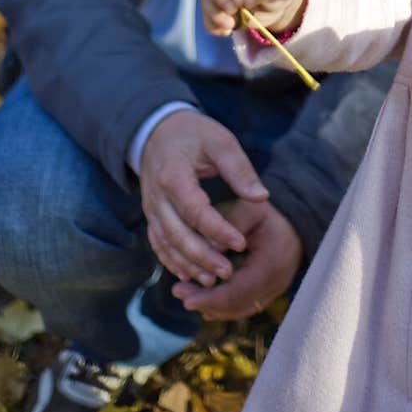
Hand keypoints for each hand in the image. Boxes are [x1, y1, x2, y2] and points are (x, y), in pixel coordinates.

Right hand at [140, 110, 267, 285]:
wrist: (157, 131)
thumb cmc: (193, 134)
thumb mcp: (219, 141)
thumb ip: (239, 169)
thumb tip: (261, 197)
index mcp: (173, 175)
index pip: (195, 210)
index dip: (218, 230)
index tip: (240, 244)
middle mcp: (156, 196)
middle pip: (177, 234)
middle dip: (202, 256)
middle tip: (227, 272)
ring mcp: (151, 208)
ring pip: (165, 244)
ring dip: (187, 264)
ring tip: (213, 280)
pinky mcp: (151, 215)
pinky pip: (158, 243)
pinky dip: (172, 261)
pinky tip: (191, 274)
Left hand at [171, 198, 303, 319]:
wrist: (297, 221)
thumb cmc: (271, 214)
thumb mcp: (251, 211)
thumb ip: (229, 227)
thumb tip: (204, 247)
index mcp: (270, 266)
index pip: (237, 292)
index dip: (209, 298)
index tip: (184, 296)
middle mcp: (274, 285)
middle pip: (235, 305)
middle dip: (205, 303)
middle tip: (179, 293)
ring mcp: (273, 291)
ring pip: (238, 309)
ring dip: (212, 306)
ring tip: (186, 296)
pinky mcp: (268, 292)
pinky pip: (244, 305)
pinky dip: (223, 305)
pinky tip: (204, 299)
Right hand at [202, 0, 305, 37]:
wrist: (275, 3)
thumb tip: (245, 0)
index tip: (241, 4)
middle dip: (220, 2)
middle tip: (232, 16)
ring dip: (215, 16)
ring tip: (231, 26)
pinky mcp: (214, 3)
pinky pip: (206, 14)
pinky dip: (213, 26)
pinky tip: (226, 31)